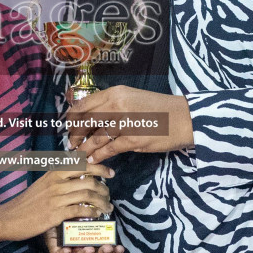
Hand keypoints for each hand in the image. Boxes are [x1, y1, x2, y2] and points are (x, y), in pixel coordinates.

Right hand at [0, 164, 112, 241]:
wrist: (9, 218)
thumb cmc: (26, 203)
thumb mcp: (42, 184)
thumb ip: (58, 179)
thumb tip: (79, 178)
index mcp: (53, 173)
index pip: (82, 164)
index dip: (99, 167)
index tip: (110, 173)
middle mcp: (56, 183)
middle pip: (89, 180)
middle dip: (104, 189)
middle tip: (109, 196)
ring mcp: (56, 198)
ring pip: (87, 195)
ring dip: (102, 202)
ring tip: (107, 207)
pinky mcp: (55, 214)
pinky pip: (80, 210)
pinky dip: (92, 212)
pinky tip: (96, 215)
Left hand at [66, 85, 194, 164]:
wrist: (183, 118)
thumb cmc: (158, 108)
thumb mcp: (132, 98)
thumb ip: (111, 104)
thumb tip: (91, 117)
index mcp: (115, 93)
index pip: (83, 105)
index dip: (72, 118)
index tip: (69, 127)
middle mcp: (117, 105)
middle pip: (85, 122)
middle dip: (75, 135)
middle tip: (71, 143)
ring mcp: (124, 123)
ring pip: (94, 138)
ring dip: (84, 148)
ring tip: (79, 155)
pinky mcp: (132, 139)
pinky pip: (108, 150)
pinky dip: (98, 156)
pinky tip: (94, 160)